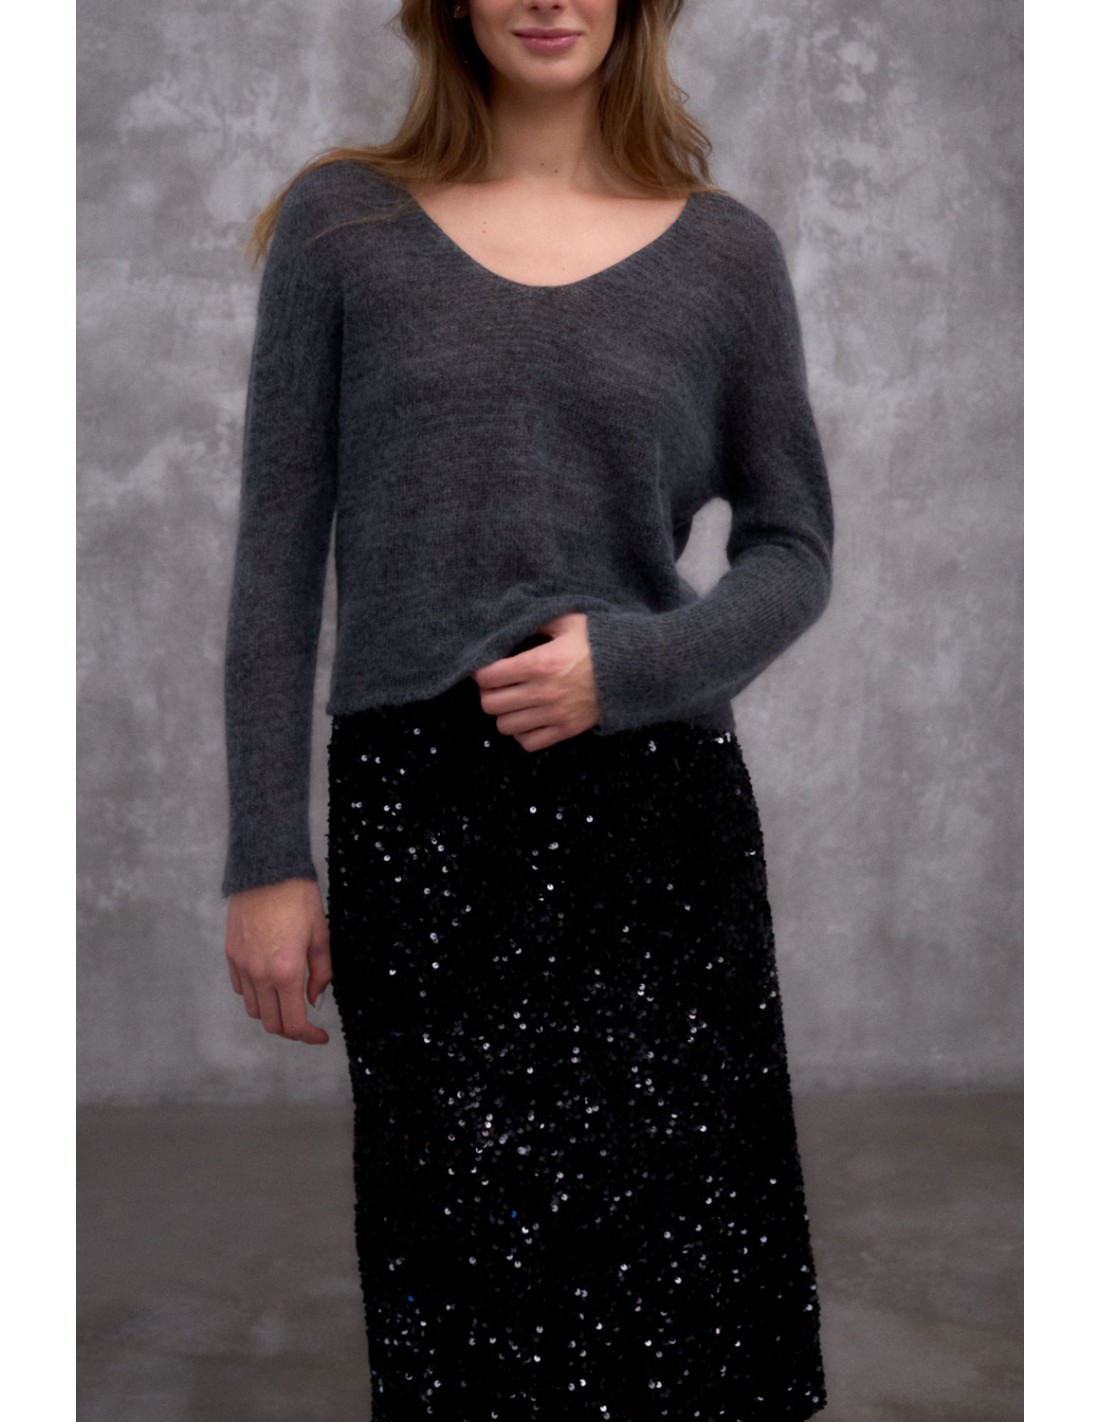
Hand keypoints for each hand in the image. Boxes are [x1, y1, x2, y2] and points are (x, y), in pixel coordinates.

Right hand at [225, 878, 332, 1044]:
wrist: (267, 869)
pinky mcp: (231, 954)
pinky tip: (270, 984)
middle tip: (307, 1025)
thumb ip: (321, 973)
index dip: (309, 1037)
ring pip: (254, 1009)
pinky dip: (256, 996)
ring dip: (272, 1014)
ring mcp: (242, 965)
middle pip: (271, 1023)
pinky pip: (241, 989)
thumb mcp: (321, 935)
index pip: (294, 1023)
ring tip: (289, 1003)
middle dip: (292, 1030)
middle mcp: (260, 974)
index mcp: (286, 972)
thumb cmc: (298, 897)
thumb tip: (315, 1000)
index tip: (321, 1036)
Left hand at [473, 613, 599, 751]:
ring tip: (513, 702)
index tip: (486, 667)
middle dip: (489, 693)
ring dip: (504, 713)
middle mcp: (543, 692)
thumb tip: (513, 625)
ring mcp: (554, 714)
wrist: (635, 668)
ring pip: (505, 726)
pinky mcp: (566, 730)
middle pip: (490, 704)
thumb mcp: (568, 621)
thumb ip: (537, 622)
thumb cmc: (601, 641)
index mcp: (540, 663)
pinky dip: (522, 733)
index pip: (488, 676)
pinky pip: (529, 743)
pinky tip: (528, 718)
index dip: (480, 671)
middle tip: (498, 685)